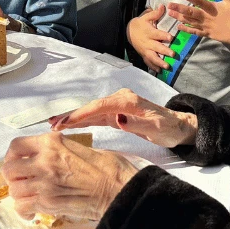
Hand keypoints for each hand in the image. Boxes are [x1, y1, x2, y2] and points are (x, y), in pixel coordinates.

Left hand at [2, 132, 139, 220]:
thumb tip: (47, 158)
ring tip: (30, 197)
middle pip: (9, 170)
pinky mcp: (49, 203)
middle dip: (13, 178)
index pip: (16, 146)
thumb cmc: (109, 168)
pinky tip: (33, 211)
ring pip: (14, 190)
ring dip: (20, 195)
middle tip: (23, 182)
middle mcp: (44, 160)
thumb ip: (59, 150)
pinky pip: (22, 207)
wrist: (119, 189)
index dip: (12, 156)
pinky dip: (24, 211)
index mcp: (52, 142)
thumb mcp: (82, 147)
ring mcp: (45, 183)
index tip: (16, 163)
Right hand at [50, 88, 197, 148]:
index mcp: (127, 101)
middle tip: (51, 124)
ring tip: (54, 125)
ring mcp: (118, 106)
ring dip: (73, 118)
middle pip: (91, 107)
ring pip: (91, 112)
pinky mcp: (117, 113)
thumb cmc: (169, 128)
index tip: (65, 123)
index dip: (80, 115)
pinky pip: (96, 117)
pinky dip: (83, 121)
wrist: (178, 126)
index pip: (99, 107)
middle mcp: (120, 100)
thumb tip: (117, 119)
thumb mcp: (156, 128)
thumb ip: (137, 123)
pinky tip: (70, 125)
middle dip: (71, 115)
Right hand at [127, 4, 172, 71]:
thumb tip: (164, 6)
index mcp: (149, 32)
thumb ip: (155, 13)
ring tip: (167, 66)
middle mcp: (147, 42)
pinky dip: (153, 66)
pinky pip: (148, 62)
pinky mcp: (144, 54)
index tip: (171, 37)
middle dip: (164, 51)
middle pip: (156, 47)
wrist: (129, 32)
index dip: (163, 36)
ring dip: (160, 62)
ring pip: (152, 57)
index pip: (157, 34)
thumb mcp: (146, 17)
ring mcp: (145, 50)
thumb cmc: (141, 23)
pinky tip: (160, 71)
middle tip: (173, 54)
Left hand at [166, 0, 229, 47]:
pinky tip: (178, 27)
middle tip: (169, 5)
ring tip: (170, 14)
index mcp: (212, 8)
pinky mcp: (206, 33)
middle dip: (179, 8)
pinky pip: (194, 32)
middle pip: (190, 12)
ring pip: (190, 22)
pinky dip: (186, 29)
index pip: (200, 2)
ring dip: (179, 17)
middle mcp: (206, 17)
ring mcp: (205, 26)